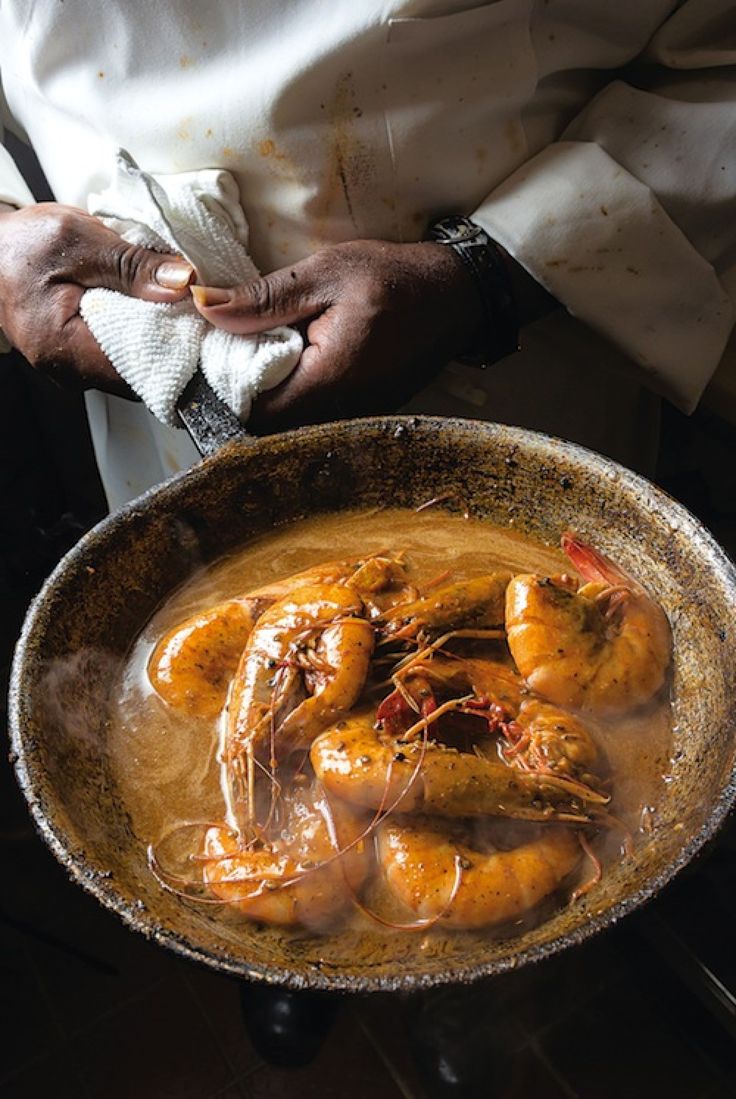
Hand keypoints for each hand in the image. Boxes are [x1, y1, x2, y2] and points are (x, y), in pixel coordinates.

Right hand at [0, 203, 193, 394]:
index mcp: (64, 348)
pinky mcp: (86, 361)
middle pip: (146, 375)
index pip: (143, 371)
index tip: (209, 326)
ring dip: (165, 339)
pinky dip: (147, 335)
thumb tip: (184, 282)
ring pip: (140, 368)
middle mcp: (72, 373)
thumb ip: (131, 263)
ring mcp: (78, 372)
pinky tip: (157, 313)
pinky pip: (128, 357)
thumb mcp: (77, 239)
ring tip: (181, 308)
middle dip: (179, 345)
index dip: (184, 351)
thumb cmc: (21, 245)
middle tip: (202, 312)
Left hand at [191, 239, 483, 429]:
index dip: (227, 392)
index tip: (216, 361)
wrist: (454, 296)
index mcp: (329, 378)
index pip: (257, 411)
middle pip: (272, 425)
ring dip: (272, 397)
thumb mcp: (324, 273)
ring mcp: (356, 417)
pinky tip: (293, 365)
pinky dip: (298, 396)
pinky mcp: (364, 413)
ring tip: (260, 359)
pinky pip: (316, 417)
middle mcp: (343, 410)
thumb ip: (263, 298)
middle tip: (232, 357)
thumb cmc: (394, 278)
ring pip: (293, 424)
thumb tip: (205, 306)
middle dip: (246, 396)